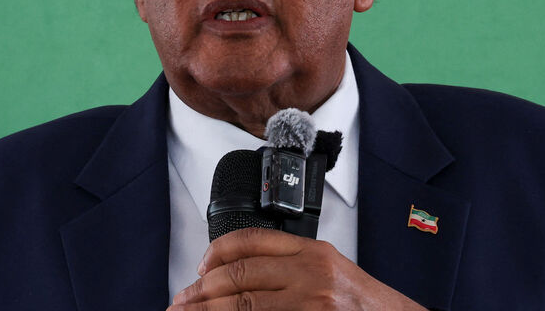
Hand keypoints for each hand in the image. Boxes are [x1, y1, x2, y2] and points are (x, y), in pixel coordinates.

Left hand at [168, 228, 423, 310]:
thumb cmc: (364, 306)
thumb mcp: (331, 271)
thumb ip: (291, 266)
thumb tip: (235, 275)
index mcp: (314, 252)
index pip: (252, 241)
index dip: (216, 253)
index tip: (199, 268)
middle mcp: (311, 275)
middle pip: (238, 275)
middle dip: (199, 292)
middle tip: (180, 303)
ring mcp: (309, 304)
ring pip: (240, 306)